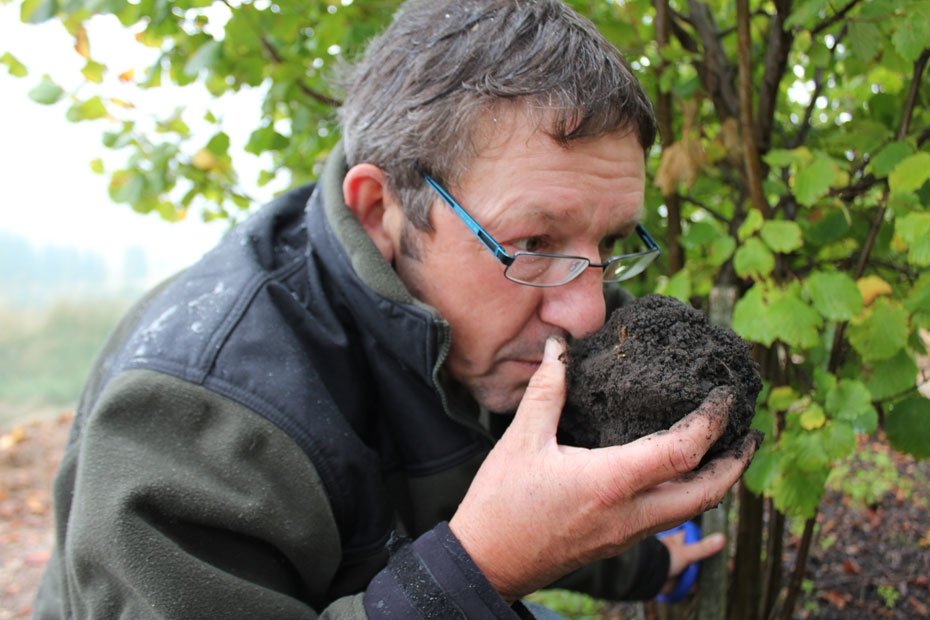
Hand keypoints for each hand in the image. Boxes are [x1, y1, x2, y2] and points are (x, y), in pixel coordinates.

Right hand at [449, 337, 757, 601]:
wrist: (487, 563)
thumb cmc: (501, 504)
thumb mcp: (521, 441)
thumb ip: (547, 391)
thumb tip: (561, 347)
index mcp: (611, 483)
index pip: (683, 451)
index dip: (713, 422)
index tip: (725, 397)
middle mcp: (629, 513)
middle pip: (705, 494)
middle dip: (735, 464)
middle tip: (749, 434)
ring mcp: (626, 533)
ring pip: (689, 511)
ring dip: (715, 482)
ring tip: (724, 452)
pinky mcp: (616, 541)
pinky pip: (667, 517)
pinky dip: (687, 494)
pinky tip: (676, 475)